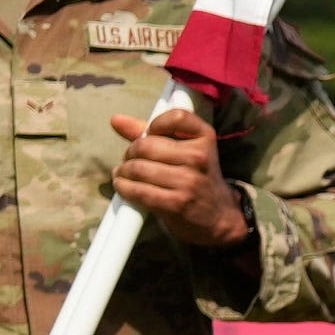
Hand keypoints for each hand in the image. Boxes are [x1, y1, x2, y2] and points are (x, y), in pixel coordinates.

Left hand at [111, 106, 249, 248]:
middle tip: (130, 160)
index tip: (149, 135)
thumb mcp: (185, 151)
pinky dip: (124, 188)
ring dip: (123, 172)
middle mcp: (199, 157)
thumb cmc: (196, 179)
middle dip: (130, 153)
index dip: (154, 124)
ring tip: (124, 175)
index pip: (176, 117)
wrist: (219, 218)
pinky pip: (138, 191)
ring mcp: (189, 181)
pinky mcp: (177, 203)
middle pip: (146, 145)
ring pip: (138, 168)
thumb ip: (153, 134)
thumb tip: (116, 120)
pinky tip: (124, 186)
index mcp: (205, 137)